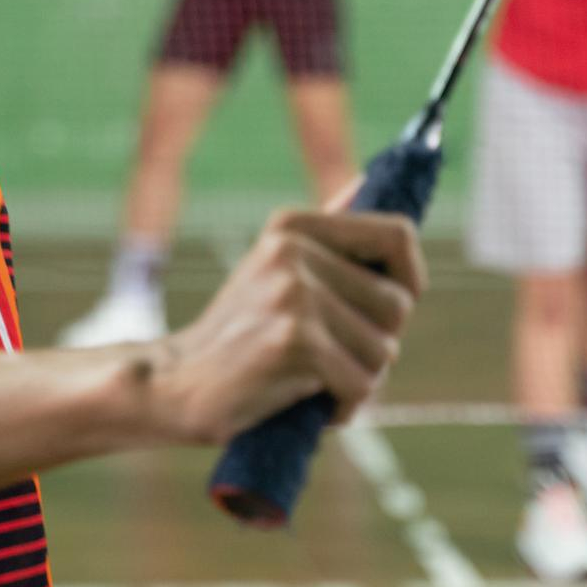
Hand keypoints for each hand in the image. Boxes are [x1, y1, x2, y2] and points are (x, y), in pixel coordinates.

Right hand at [151, 209, 423, 443]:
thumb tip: (367, 180)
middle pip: (398, 304)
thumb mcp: (276, 268)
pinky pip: (360, 382)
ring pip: (384, 349)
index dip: (411, 277)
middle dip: (378, 345)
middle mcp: (294, 250)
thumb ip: (325, 231)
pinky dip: (346, 407)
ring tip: (318, 383)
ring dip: (361, 380)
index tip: (392, 310)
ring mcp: (294, 292)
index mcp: (294, 225)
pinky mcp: (293, 339)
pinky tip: (316, 407)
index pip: (398, 233)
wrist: (174, 383)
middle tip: (334, 360)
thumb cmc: (237, 333)